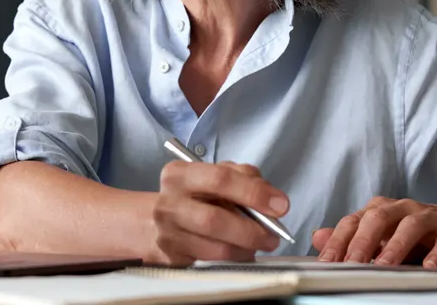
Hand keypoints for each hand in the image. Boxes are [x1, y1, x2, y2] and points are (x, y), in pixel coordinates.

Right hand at [151, 160, 289, 265]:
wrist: (156, 220)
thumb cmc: (194, 195)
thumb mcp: (214, 174)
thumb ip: (243, 178)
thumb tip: (272, 200)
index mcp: (180, 175)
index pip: (221, 180)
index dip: (254, 193)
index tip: (280, 205)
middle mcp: (169, 203)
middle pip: (215, 220)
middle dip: (251, 230)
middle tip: (273, 236)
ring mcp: (168, 233)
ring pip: (216, 248)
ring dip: (246, 248)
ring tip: (260, 244)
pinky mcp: (172, 257)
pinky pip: (212, 262)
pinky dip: (234, 258)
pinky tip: (242, 252)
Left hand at [311, 197, 436, 267]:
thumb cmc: (418, 233)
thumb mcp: (383, 235)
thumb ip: (351, 237)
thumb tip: (318, 238)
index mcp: (381, 209)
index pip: (353, 221)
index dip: (338, 241)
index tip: (326, 262)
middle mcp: (402, 209)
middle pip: (377, 218)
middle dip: (362, 242)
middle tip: (351, 264)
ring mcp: (428, 217)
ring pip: (410, 226)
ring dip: (395, 246)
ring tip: (383, 265)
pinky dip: (436, 254)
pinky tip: (429, 267)